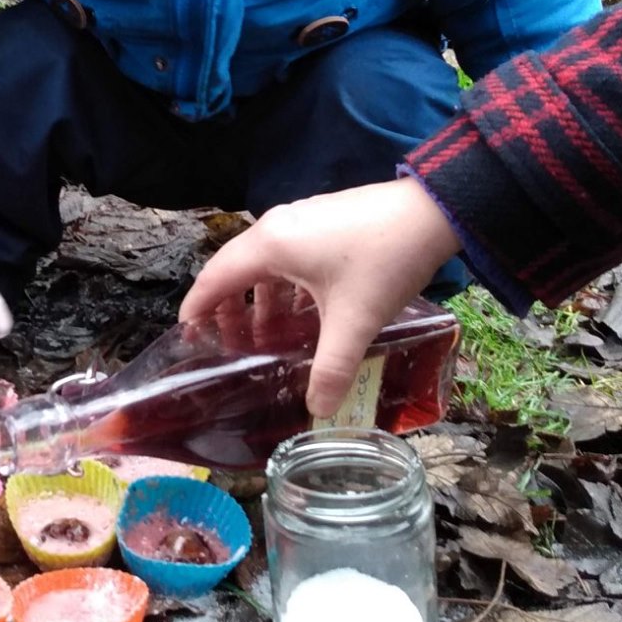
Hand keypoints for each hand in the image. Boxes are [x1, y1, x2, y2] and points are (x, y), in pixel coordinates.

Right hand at [178, 179, 461, 417]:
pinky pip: (288, 255)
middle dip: (228, 309)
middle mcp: (276, 227)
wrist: (433, 210)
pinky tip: (307, 311)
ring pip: (264, 263)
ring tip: (270, 335)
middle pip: (234, 269)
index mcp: (270, 246)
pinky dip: (284, 285)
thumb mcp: (354, 321)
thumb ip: (331, 369)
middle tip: (231, 346)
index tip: (189, 338)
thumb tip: (317, 410)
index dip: (196, 310)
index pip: (213, 279)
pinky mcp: (322, 219)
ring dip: (260, 299)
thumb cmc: (383, 261)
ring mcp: (300, 219)